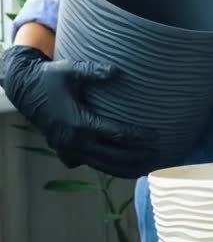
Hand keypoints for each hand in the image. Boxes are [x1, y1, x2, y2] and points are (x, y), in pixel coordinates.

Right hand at [1, 45, 157, 178]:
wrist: (24, 90)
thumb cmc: (49, 78)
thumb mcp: (69, 71)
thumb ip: (93, 71)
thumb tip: (117, 71)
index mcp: (80, 124)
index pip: (117, 135)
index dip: (139, 137)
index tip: (157, 136)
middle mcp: (76, 142)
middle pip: (115, 157)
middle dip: (138, 157)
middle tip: (159, 156)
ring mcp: (70, 150)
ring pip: (104, 166)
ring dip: (126, 169)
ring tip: (147, 169)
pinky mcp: (67, 152)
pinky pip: (93, 165)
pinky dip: (110, 169)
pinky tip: (126, 169)